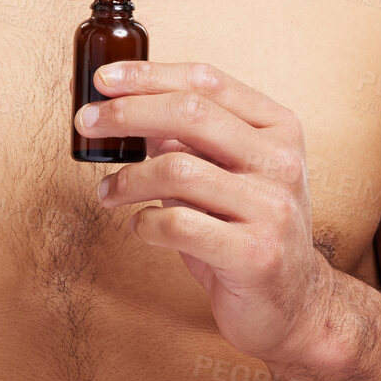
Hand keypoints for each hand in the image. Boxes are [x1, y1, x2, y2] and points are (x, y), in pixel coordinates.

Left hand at [75, 60, 339, 367]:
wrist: (295, 305)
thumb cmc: (245, 228)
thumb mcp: (226, 171)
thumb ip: (188, 136)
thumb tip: (121, 103)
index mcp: (277, 127)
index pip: (207, 80)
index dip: (149, 75)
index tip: (103, 79)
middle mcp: (282, 160)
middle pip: (190, 114)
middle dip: (126, 112)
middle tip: (86, 122)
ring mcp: (273, 208)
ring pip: (177, 169)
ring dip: (128, 179)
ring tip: (108, 191)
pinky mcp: (257, 255)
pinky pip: (179, 224)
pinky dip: (145, 223)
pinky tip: (139, 227)